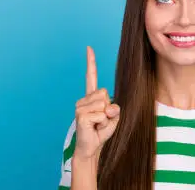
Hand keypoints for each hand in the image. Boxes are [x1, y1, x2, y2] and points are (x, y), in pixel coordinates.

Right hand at [73, 46, 120, 160]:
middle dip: (109, 108)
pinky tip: (94, 128)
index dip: (91, 62)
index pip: (90, 76)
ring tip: (98, 124)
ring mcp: (80, 106)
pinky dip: (102, 123)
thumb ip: (114, 109)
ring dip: (106, 118)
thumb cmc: (101, 131)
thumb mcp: (114, 118)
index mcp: (92, 96)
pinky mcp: (80, 115)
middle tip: (102, 120)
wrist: (91, 147)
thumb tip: (108, 106)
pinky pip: (100, 115)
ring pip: (103, 104)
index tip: (89, 47)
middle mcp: (84, 99)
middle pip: (104, 93)